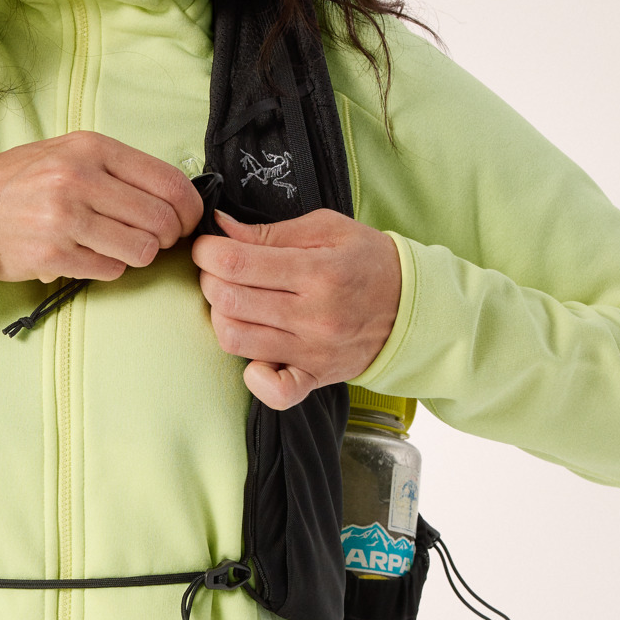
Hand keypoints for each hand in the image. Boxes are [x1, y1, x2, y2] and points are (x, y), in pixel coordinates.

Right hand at [0, 132, 203, 284]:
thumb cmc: (23, 182)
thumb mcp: (68, 153)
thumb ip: (118, 168)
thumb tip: (175, 196)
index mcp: (90, 148)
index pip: (168, 181)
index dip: (190, 207)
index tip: (188, 220)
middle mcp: (79, 179)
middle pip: (161, 219)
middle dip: (167, 236)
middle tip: (155, 238)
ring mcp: (65, 219)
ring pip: (141, 249)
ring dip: (138, 254)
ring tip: (118, 245)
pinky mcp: (54, 255)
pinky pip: (110, 270)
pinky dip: (108, 267)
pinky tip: (89, 254)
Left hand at [191, 208, 401, 409]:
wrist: (412, 306)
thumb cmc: (368, 261)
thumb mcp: (327, 229)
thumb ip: (270, 231)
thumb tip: (220, 227)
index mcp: (318, 271)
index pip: (236, 262)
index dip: (208, 252)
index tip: (208, 247)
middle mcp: (314, 315)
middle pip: (228, 300)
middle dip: (209, 280)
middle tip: (218, 272)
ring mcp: (313, 352)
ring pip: (236, 340)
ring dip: (221, 318)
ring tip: (234, 303)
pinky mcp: (315, 377)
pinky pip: (274, 392)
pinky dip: (253, 376)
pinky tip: (254, 354)